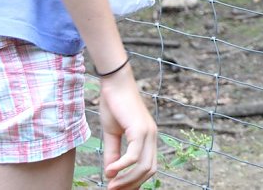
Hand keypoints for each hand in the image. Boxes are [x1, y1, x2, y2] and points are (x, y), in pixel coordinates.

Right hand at [98, 63, 157, 188]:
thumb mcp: (112, 134)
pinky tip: (110, 170)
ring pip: (143, 165)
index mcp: (148, 138)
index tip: (119, 188)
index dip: (135, 181)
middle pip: (149, 170)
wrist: (115, 84)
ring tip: (111, 184)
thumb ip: (113, 153)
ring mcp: (148, 132)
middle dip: (132, 184)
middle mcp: (152, 137)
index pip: (149, 166)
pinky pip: (135, 154)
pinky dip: (123, 166)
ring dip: (127, 179)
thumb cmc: (114, 106)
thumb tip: (110, 173)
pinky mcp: (140, 129)